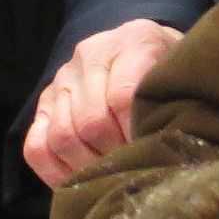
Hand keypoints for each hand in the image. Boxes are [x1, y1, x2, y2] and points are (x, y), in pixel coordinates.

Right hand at [22, 21, 182, 182]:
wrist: (146, 49)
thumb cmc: (170, 72)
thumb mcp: (181, 75)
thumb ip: (172, 100)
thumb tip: (159, 144)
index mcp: (135, 40)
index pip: (122, 96)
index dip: (134, 134)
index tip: (150, 153)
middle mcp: (92, 53)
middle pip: (91, 121)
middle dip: (113, 155)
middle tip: (132, 170)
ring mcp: (64, 77)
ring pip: (62, 136)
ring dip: (87, 166)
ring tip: (111, 175)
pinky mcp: (46, 102)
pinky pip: (36, 146)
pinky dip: (55, 171)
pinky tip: (80, 179)